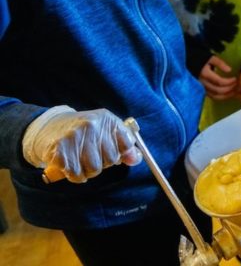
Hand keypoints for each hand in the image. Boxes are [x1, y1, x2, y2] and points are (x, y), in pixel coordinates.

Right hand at [22, 106, 142, 182]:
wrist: (49, 127)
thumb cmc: (83, 132)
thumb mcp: (105, 131)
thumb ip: (124, 145)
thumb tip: (136, 158)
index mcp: (107, 119)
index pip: (127, 144)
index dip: (120, 153)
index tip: (109, 152)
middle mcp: (92, 124)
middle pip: (111, 159)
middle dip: (102, 163)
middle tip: (90, 155)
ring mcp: (75, 136)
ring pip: (94, 169)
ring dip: (88, 171)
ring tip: (80, 160)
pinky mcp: (59, 150)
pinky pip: (76, 174)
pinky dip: (75, 176)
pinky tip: (70, 165)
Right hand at [199, 55, 237, 99]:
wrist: (188, 62)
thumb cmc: (201, 59)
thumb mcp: (210, 57)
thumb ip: (220, 63)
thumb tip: (229, 70)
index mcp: (205, 74)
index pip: (219, 82)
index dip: (229, 82)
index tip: (236, 79)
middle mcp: (203, 83)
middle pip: (218, 90)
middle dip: (230, 89)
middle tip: (238, 85)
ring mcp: (202, 88)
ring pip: (215, 96)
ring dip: (226, 95)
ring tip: (235, 91)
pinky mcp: (202, 90)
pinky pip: (212, 97)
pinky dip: (221, 97)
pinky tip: (228, 94)